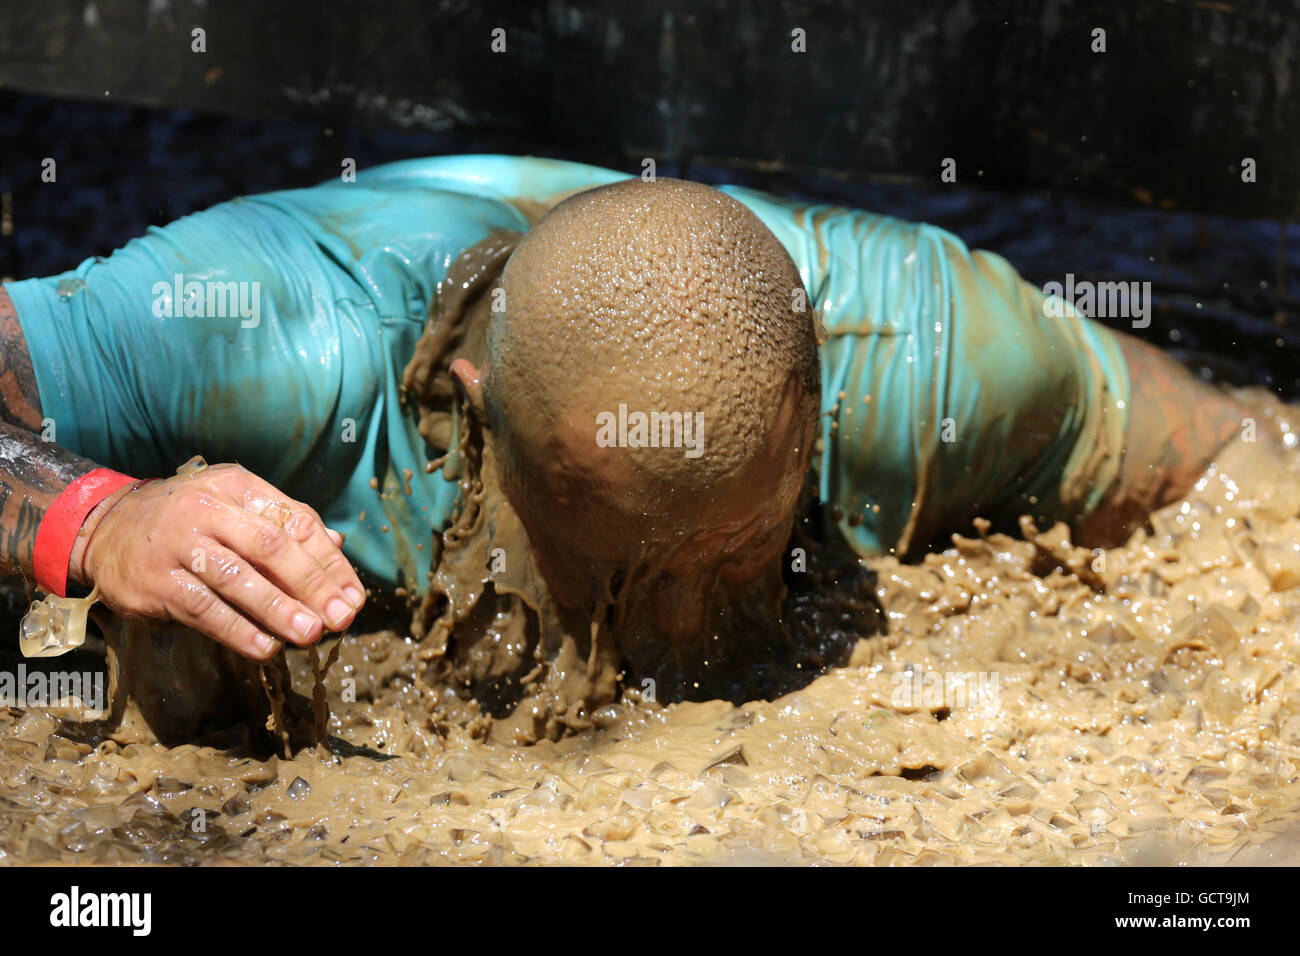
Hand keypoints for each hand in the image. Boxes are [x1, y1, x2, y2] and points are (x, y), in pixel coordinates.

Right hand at [71, 463, 365, 659]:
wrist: (105, 528)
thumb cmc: (189, 520)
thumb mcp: (234, 506)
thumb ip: (283, 525)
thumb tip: (338, 547)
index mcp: (237, 486)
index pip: (296, 523)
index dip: (329, 562)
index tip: (353, 596)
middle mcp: (207, 509)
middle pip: (272, 548)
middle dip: (312, 586)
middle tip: (341, 618)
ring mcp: (179, 545)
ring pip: (238, 579)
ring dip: (278, 610)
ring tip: (310, 635)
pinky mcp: (156, 582)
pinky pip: (204, 609)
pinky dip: (237, 631)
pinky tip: (265, 649)